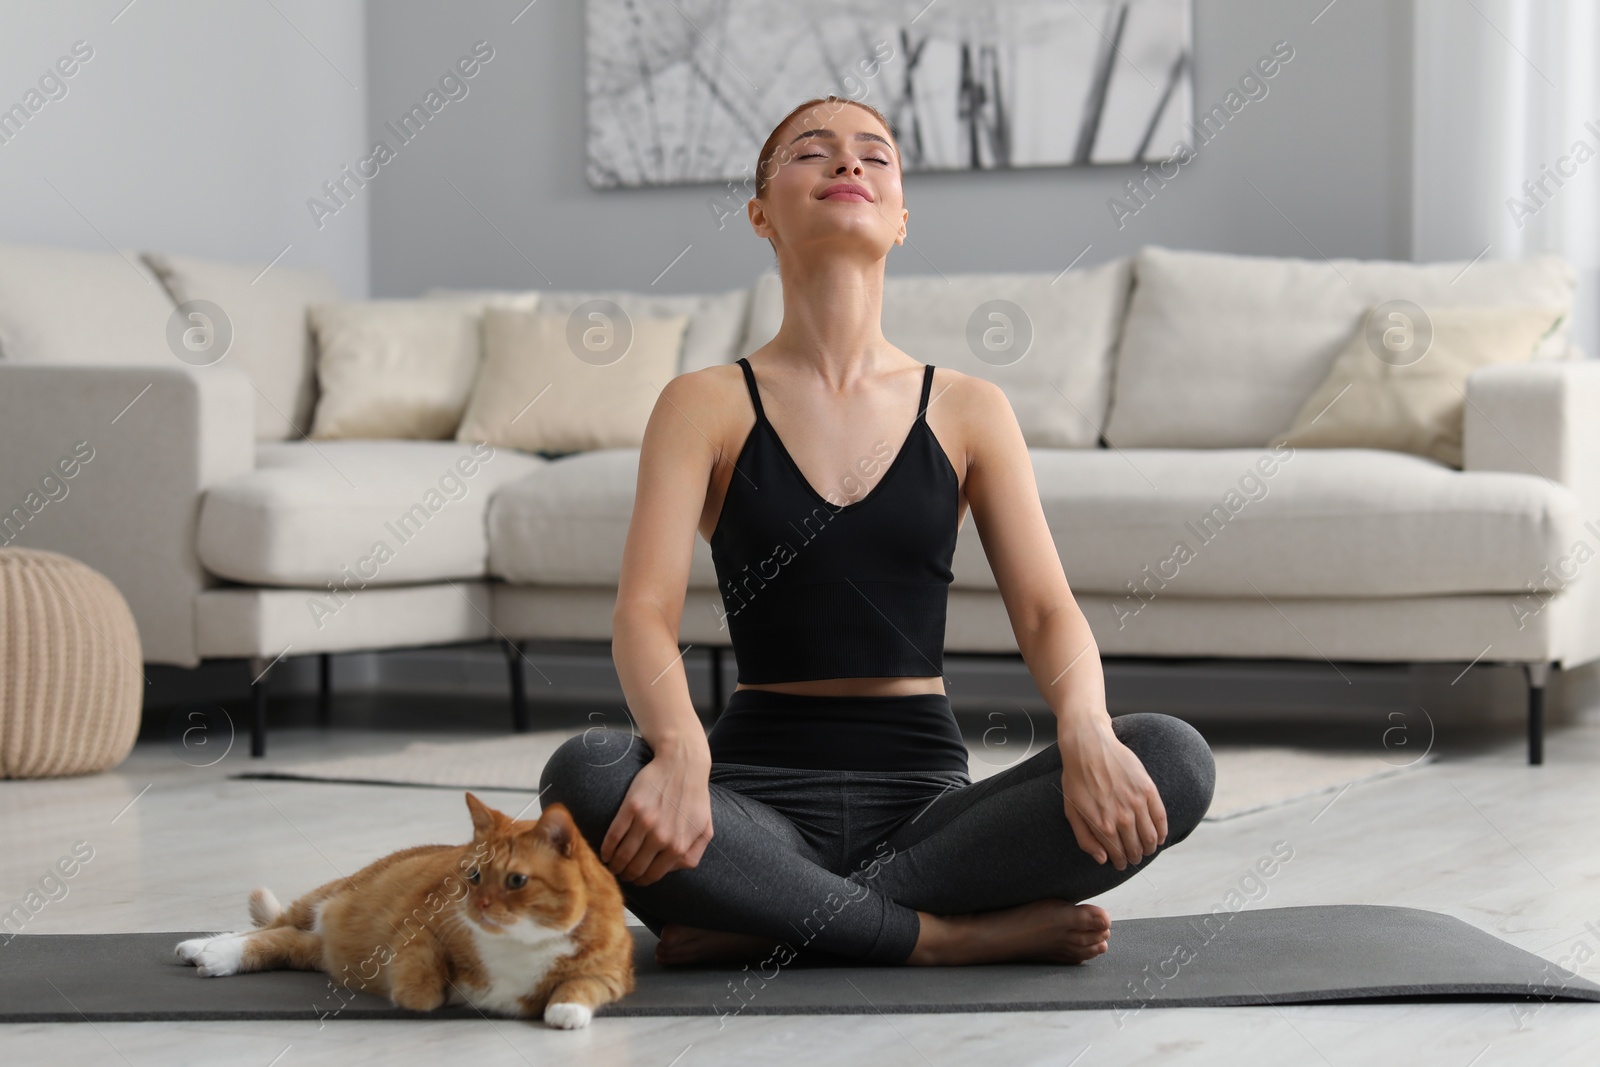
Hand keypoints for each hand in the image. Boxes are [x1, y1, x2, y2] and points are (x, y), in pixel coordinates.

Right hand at [599, 743, 712, 885]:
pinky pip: (614, 836)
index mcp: (679, 846)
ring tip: (611, 865)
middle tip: (621, 874)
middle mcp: (662, 838)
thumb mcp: (704, 828)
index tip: (635, 879)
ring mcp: (645, 823)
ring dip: (614, 865)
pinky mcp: (631, 808)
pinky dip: (606, 849)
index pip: (653, 875)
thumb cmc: (695, 796)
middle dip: (626, 875)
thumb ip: (693, 853)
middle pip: (635, 868)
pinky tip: (605, 853)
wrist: (683, 764)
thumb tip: (674, 869)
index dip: (641, 880)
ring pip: (622, 855)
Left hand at [1058, 716, 1166, 870]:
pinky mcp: (1147, 789)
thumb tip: (1102, 859)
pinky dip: (1162, 831)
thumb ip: (1085, 838)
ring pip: (1150, 837)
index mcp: (1102, 825)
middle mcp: (1122, 817)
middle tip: (1134, 857)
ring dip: (1150, 848)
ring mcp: (1136, 803)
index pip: (1118, 854)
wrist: (1088, 746)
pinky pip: (1160, 817)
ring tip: (1147, 849)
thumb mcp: (1072, 811)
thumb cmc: (1076, 778)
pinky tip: (1160, 837)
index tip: (1122, 863)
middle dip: (1135, 857)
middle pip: (1136, 848)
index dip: (1121, 862)